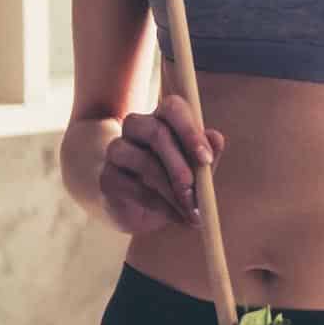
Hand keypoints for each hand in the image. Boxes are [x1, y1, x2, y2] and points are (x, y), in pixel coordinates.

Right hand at [97, 93, 225, 236]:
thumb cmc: (177, 181)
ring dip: (172, 191)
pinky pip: (134, 188)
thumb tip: (216, 138)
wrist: (144, 213)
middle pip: (156, 132)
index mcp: (162, 117)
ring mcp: (117, 150)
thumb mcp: (197, 169)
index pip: (173, 108)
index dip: (190, 131)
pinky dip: (160, 205)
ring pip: (145, 162)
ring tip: (191, 212)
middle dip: (181, 166)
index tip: (206, 160)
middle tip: (196, 193)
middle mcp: (136, 127)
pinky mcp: (107, 177)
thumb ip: (207, 153)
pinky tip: (176, 216)